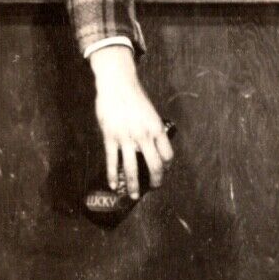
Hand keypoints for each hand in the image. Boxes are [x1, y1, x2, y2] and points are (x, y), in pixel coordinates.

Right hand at [89, 44, 173, 196]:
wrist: (117, 83)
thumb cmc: (134, 96)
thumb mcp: (150, 113)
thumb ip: (151, 130)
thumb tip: (152, 145)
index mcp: (156, 128)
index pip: (167, 155)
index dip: (167, 166)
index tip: (163, 170)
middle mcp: (144, 135)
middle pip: (154, 165)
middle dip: (156, 181)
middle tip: (154, 187)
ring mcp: (126, 138)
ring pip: (132, 168)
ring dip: (133, 186)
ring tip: (132, 196)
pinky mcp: (110, 137)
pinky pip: (112, 161)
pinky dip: (112, 175)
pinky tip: (113, 185)